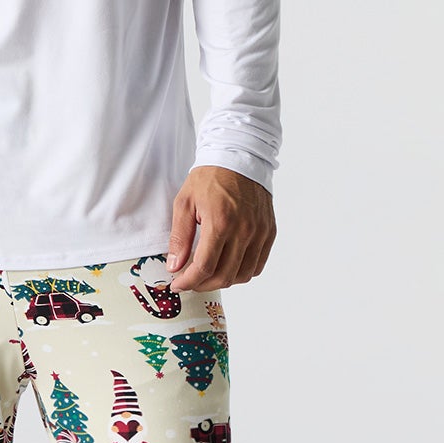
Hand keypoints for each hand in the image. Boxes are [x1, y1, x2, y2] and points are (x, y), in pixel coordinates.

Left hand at [166, 167, 275, 291]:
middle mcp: (244, 230)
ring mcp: (259, 232)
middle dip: (202, 285)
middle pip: (224, 276)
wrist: (239, 157)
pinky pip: (258, 265)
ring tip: (208, 274)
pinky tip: (228, 266)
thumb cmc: (209, 178)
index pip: (204, 267)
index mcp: (220, 222)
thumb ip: (180, 237)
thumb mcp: (185, 202)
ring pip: (243, 275)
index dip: (188, 281)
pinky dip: (242, 272)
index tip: (177, 284)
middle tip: (190, 281)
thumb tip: (174, 266)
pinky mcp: (269, 231)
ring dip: (223, 281)